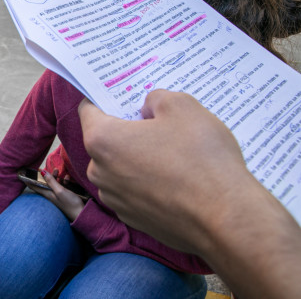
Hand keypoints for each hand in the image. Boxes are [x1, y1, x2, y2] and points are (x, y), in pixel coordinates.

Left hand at [24, 169, 85, 220]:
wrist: (81, 214)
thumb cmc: (70, 203)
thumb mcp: (60, 190)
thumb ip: (51, 181)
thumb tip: (42, 172)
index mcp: (47, 194)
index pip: (34, 186)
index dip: (28, 180)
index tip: (22, 174)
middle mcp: (51, 194)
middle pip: (44, 183)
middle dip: (45, 175)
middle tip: (46, 168)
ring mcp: (58, 195)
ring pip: (53, 183)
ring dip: (55, 176)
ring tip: (58, 170)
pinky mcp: (64, 196)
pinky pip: (61, 186)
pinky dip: (63, 181)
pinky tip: (68, 178)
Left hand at [78, 90, 250, 253]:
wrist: (226, 220)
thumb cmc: (201, 159)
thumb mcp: (182, 106)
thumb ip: (157, 97)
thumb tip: (149, 106)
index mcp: (102, 140)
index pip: (89, 110)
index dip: (107, 98)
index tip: (125, 95)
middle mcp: (100, 172)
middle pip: (106, 140)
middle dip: (128, 129)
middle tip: (158, 122)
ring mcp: (116, 200)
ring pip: (121, 167)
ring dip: (139, 157)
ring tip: (175, 152)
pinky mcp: (134, 219)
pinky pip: (135, 191)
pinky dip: (149, 182)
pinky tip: (178, 179)